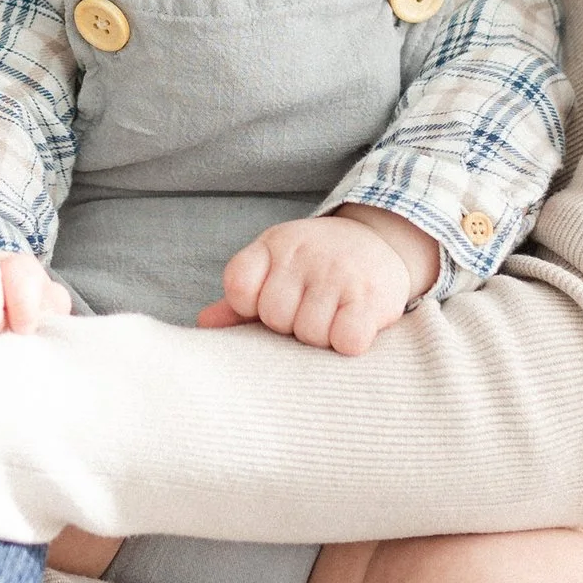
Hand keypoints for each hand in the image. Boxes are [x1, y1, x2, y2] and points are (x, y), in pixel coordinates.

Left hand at [199, 207, 436, 353]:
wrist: (378, 240)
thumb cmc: (316, 267)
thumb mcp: (275, 268)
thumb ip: (240, 299)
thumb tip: (204, 324)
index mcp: (274, 245)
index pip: (239, 286)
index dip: (249, 306)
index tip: (269, 303)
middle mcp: (305, 254)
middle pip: (275, 316)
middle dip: (290, 324)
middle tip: (309, 310)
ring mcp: (339, 273)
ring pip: (310, 332)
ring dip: (321, 336)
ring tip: (332, 317)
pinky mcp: (371, 296)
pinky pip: (346, 339)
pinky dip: (348, 342)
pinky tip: (353, 325)